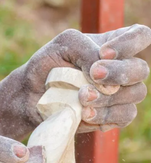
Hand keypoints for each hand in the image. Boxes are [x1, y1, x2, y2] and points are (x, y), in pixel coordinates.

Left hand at [19, 24, 150, 131]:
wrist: (31, 95)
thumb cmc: (47, 66)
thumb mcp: (64, 46)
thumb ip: (87, 51)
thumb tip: (106, 80)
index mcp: (112, 48)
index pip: (140, 37)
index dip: (129, 44)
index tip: (103, 54)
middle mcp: (119, 70)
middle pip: (140, 69)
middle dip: (118, 73)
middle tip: (93, 75)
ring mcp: (118, 95)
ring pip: (135, 94)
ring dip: (108, 98)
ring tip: (82, 98)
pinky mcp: (110, 116)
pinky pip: (124, 116)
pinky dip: (105, 116)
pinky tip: (85, 115)